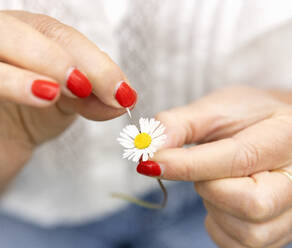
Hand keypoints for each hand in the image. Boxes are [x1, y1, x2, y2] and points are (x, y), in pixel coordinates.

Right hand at [0, 10, 136, 206]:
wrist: (2, 143)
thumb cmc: (37, 110)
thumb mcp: (73, 99)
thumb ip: (96, 95)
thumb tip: (123, 99)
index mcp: (19, 38)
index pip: (51, 33)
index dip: (87, 58)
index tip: (118, 90)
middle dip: (41, 53)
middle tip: (78, 83)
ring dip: (8, 82)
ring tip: (48, 96)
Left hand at [137, 86, 291, 246]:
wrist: (272, 132)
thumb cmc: (245, 118)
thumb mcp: (214, 109)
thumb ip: (179, 125)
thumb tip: (149, 147)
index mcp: (285, 137)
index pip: (239, 159)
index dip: (189, 165)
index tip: (151, 162)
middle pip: (252, 205)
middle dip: (210, 188)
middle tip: (203, 170)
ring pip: (246, 232)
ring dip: (214, 207)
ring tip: (217, 180)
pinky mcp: (278, 233)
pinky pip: (238, 245)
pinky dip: (219, 224)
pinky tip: (222, 200)